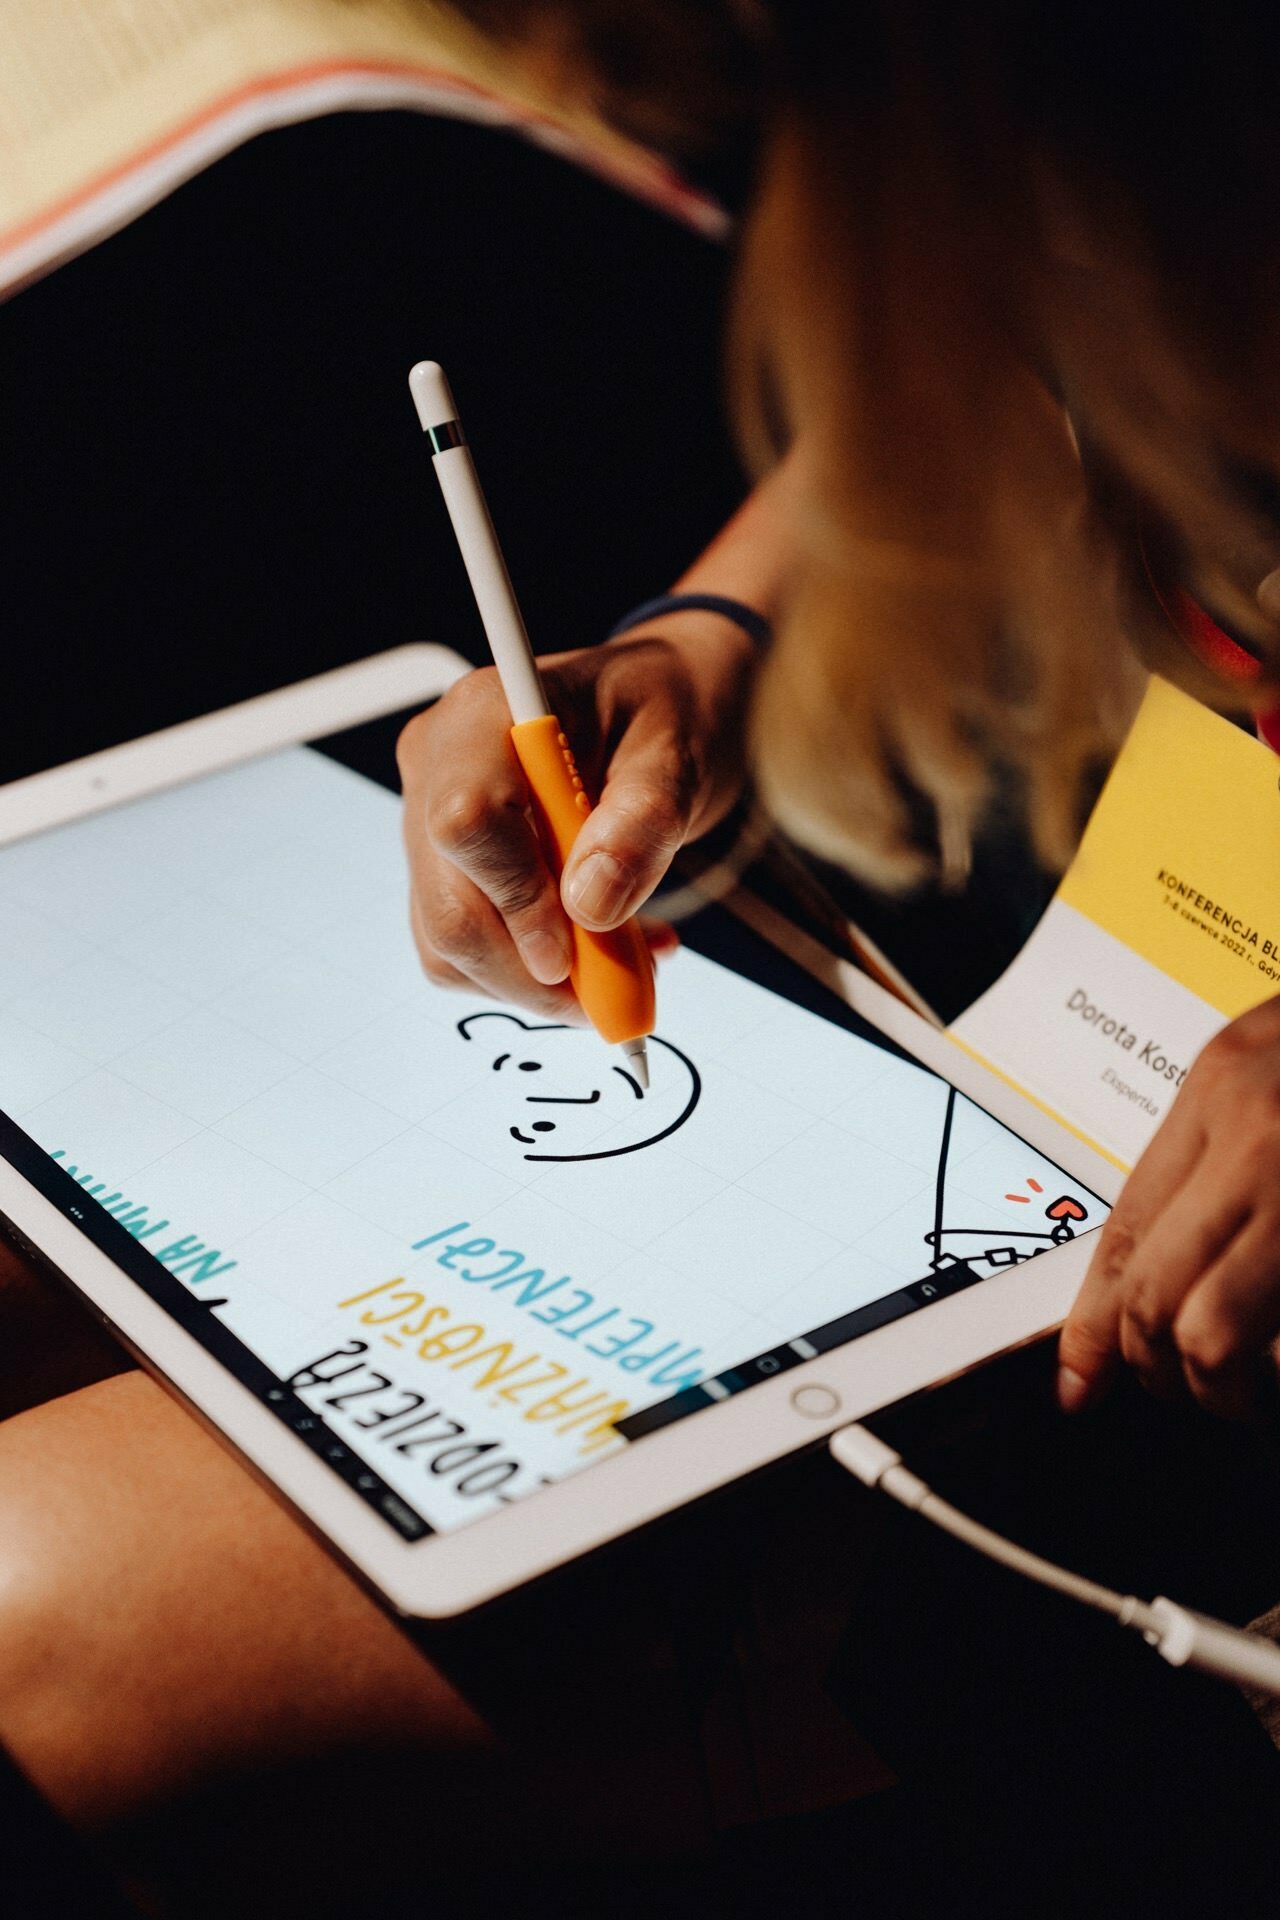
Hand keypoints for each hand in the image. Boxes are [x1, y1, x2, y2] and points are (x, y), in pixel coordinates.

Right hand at [396, 615, 753, 1017]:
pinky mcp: (439, 869)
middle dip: (536, 973)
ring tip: (630, 957)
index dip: (518, 902)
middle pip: (450, 906)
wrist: (646, 713)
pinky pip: (464, 951)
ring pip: (449, 945)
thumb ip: (642, 821)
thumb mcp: (677, 755)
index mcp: (485, 715)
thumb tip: (591, 904)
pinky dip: (533, 974)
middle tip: (627, 990)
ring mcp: (426, 822)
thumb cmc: (661, 715)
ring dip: (542, 982)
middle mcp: (437, 767)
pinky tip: (599, 946)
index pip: (467, 823)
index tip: (579, 953)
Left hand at [1058, 995, 1279, 1420]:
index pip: (1125, 1228)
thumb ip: (1226, 1145)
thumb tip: (1158, 1272)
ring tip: (1250, 1393)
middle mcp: (1261, 1133)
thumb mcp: (1274, 1058)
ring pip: (1214, 1333)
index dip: (1096, 1321)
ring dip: (1223, 1387)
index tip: (1085, 1380)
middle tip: (1189, 1389)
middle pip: (1155, 1293)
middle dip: (1161, 1369)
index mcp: (1225, 1084)